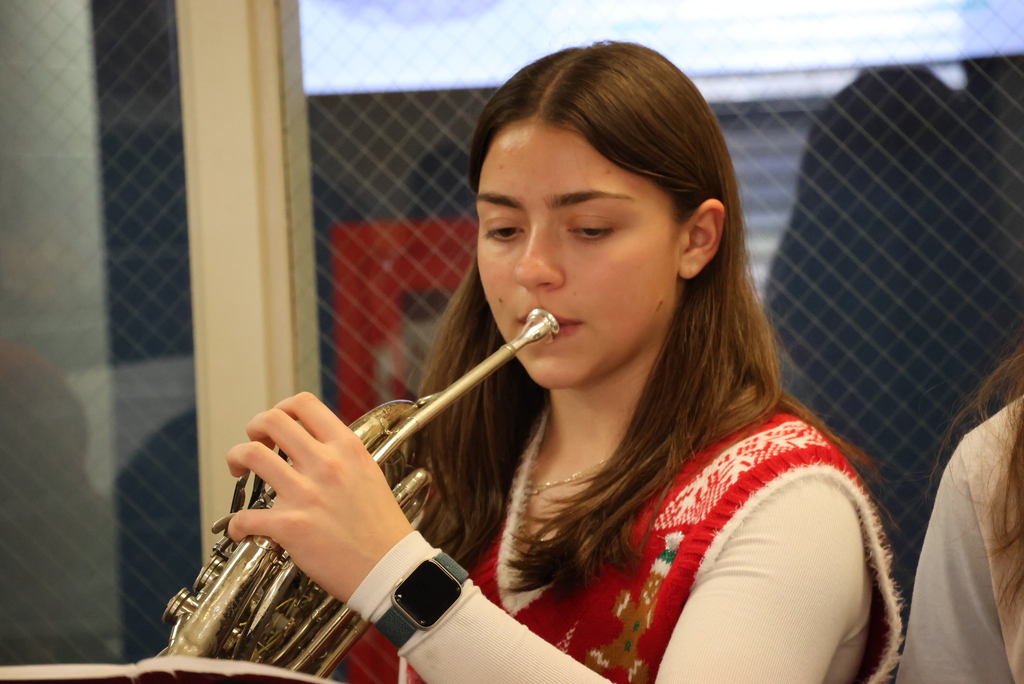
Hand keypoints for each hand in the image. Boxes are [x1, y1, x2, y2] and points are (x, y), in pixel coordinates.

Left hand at [225, 392, 413, 601]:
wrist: (390, 568)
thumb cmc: (382, 527)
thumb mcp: (369, 474)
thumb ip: (343, 456)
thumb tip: (316, 447)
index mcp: (347, 448)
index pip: (305, 404)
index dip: (282, 408)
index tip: (277, 424)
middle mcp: (325, 464)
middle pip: (272, 421)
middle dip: (254, 427)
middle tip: (255, 442)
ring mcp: (306, 494)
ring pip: (251, 455)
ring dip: (235, 459)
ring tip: (238, 471)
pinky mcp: (290, 526)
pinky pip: (245, 516)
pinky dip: (237, 524)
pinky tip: (242, 529)